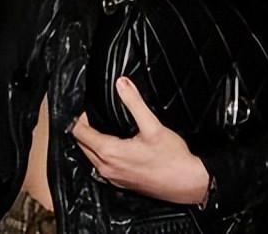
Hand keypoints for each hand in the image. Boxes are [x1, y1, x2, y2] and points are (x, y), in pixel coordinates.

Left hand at [71, 76, 210, 204]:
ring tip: (102, 128)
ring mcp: (112, 178)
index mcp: (110, 153)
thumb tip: (121, 83)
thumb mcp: (153, 126)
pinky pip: (101, 167)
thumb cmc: (172, 158)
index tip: (90, 109)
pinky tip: (114, 146)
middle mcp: (106, 168)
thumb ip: (134, 103)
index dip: (81, 117)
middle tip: (95, 116)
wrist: (187, 183)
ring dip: (91, 142)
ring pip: (90, 157)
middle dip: (84, 129)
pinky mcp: (120, 183)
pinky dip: (100, 155)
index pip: (79, 133)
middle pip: (81, 145)